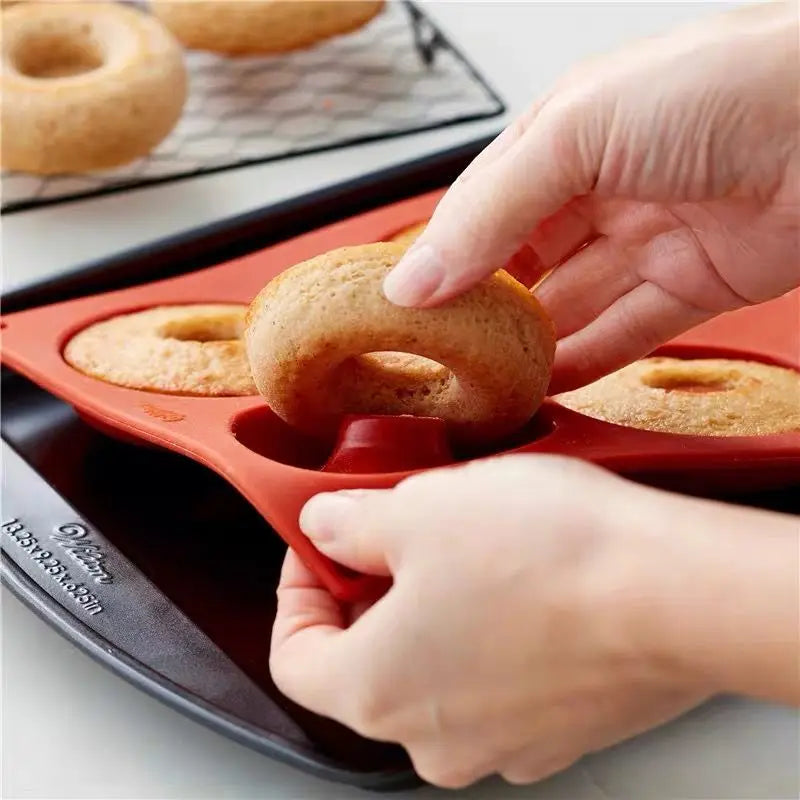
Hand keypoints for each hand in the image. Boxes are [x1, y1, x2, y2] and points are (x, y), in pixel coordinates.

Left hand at [269, 455, 798, 787]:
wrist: (676, 593)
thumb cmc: (546, 557)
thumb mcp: (418, 509)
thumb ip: (351, 524)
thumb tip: (326, 528)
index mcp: (378, 690)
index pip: (295, 656)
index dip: (297, 592)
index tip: (323, 547)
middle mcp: (436, 737)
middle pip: (369, 663)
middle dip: (372, 592)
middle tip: (397, 530)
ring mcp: (505, 740)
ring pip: (439, 667)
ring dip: (437, 607)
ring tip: (467, 543)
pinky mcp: (563, 727)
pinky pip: (501, 677)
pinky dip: (493, 629)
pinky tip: (522, 576)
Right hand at [382, 1, 799, 391]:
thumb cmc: (728, 84)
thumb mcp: (577, 130)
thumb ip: (491, 208)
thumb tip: (418, 275)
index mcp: (564, 135)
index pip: (482, 207)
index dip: (443, 259)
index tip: (407, 309)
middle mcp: (602, 186)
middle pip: (523, 262)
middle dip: (484, 307)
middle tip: (441, 353)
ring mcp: (648, 237)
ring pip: (571, 303)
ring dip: (530, 343)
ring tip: (484, 379)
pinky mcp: (694, 284)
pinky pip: (626, 330)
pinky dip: (586, 360)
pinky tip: (546, 382)